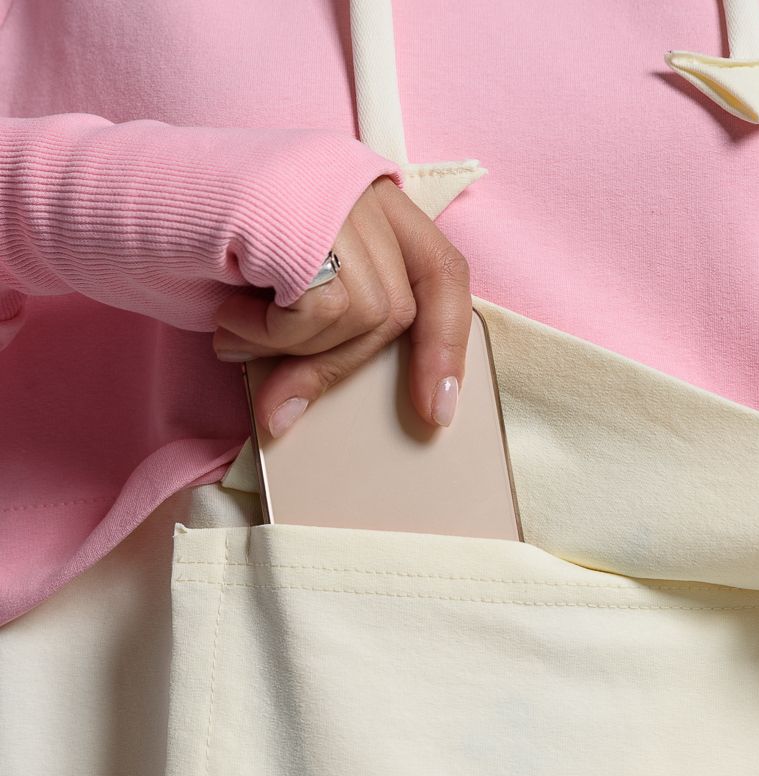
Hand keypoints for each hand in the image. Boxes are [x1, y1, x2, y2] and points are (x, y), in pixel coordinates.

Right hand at [211, 176, 471, 435]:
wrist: (116, 203)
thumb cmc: (200, 257)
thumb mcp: (282, 300)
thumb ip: (327, 332)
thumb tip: (339, 411)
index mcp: (368, 205)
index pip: (443, 272)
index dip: (448, 343)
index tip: (438, 410)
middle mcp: (360, 188)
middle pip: (397, 308)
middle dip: (338, 370)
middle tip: (282, 408)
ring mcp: (333, 192)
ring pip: (361, 314)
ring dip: (293, 349)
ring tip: (236, 329)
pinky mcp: (301, 208)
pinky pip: (319, 309)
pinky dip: (272, 334)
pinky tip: (231, 311)